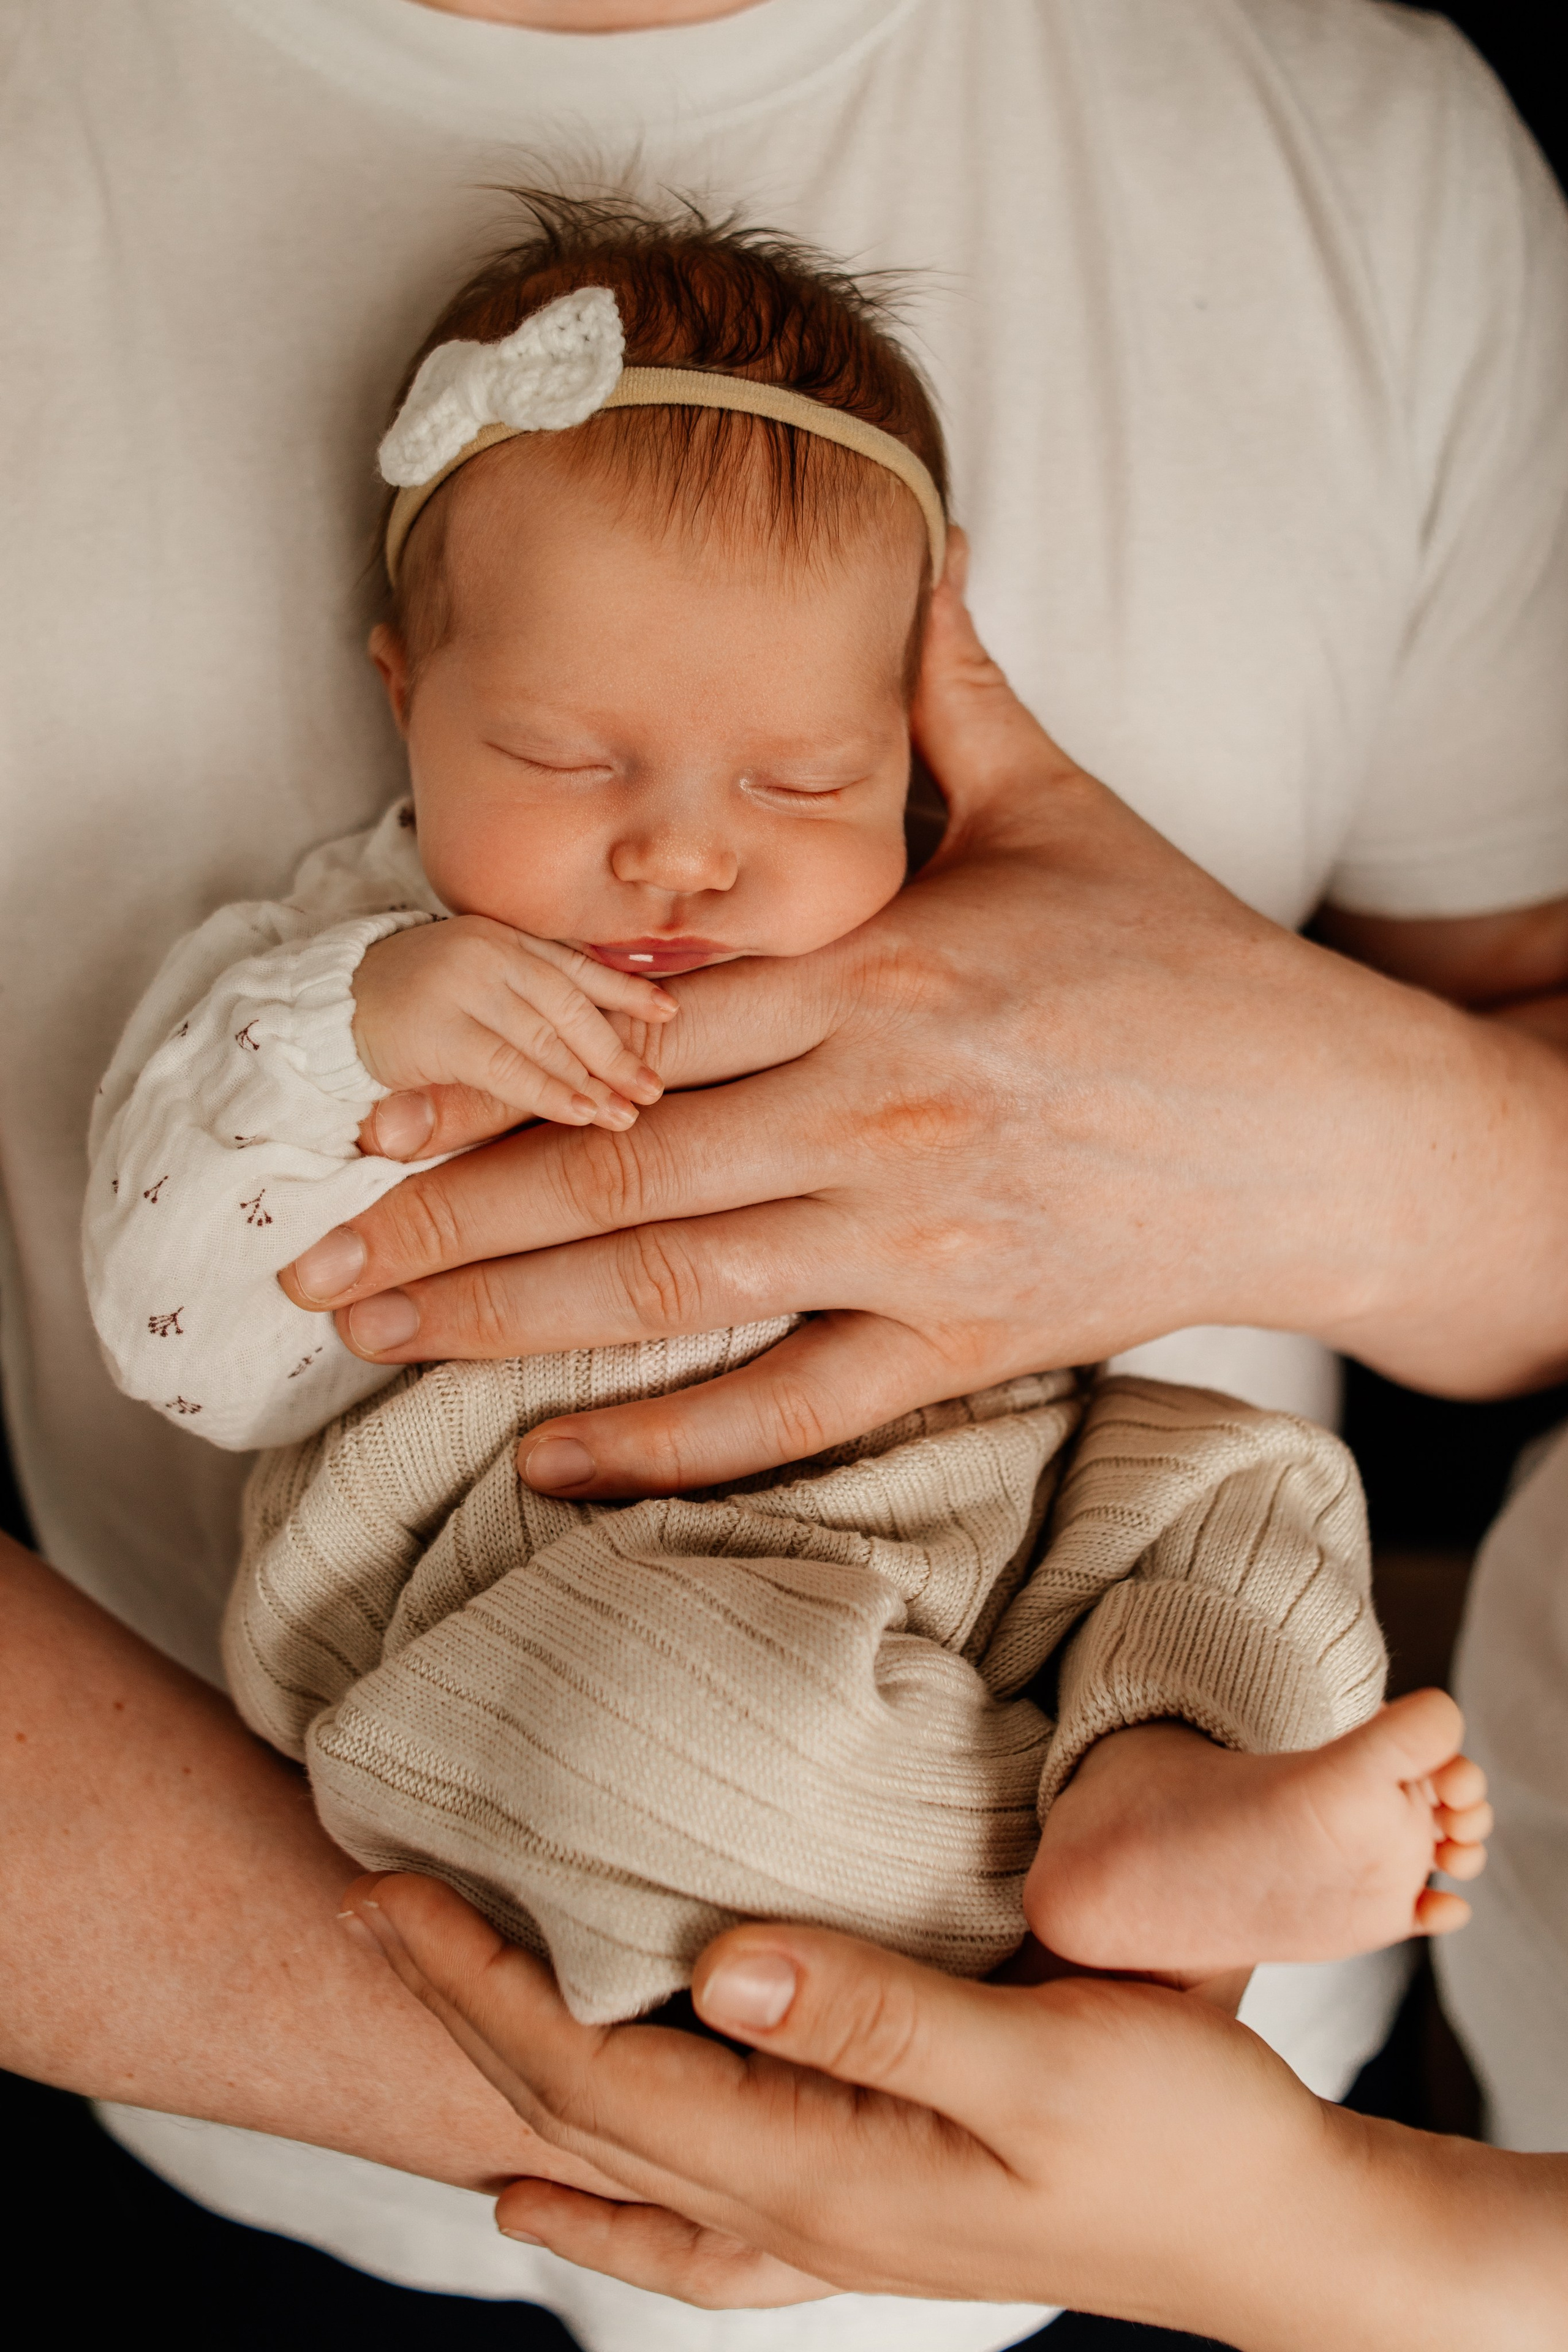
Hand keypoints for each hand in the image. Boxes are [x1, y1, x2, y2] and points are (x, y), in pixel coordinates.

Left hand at [284, 580, 1567, 1494]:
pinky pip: (793, 1409)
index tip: (365, 1114)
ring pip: (671, 1286)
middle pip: (614, 1168)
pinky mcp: (966, 1344)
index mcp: (882, 974)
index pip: (636, 1030)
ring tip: (373, 1340)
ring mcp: (917, 1243)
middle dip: (441, 1220)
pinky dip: (667, 1446)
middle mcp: (875, 1113)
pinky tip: (550, 1468)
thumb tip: (912, 551)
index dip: (485, 1076)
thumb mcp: (1069, 808)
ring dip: (502, 1320)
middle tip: (307, 1259)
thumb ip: (956, 694)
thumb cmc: (1191, 966)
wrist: (1335, 1127)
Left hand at [337, 1875, 1426, 2341]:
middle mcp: (793, 2210)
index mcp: (819, 2166)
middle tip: (364, 1907)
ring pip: (613, 2166)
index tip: (385, 1893)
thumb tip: (717, 1964)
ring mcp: (821, 2228)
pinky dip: (594, 2203)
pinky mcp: (862, 2213)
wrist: (1271, 2232)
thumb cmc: (1179, 2127)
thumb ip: (879, 2009)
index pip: (594, 2074)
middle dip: (457, 2012)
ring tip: (425, 2016)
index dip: (476, 1985)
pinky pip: (682, 2225)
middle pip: (576, 2116)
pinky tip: (548, 2195)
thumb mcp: (1044, 2055)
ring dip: (504, 2088)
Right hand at [351, 916, 676, 1133]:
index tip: (670, 1011)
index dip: (626, 988)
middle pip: (570, 1005)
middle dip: (616, 1049)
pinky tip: (581, 1114)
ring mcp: (463, 988)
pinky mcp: (441, 1031)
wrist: (326, 1007)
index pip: (575, 964)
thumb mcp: (472, 979)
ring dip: (591, 1080)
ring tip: (626, 1113)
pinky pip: (509, 1068)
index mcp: (501, 936)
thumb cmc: (406, 999)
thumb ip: (524, 991)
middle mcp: (488, 953)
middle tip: (653, 1087)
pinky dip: (550, 1092)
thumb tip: (596, 1034)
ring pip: (546, 1038)